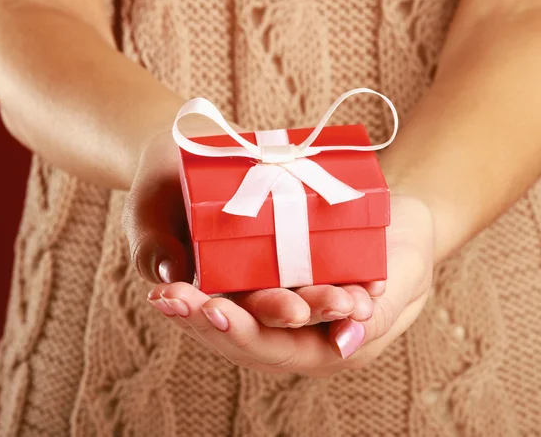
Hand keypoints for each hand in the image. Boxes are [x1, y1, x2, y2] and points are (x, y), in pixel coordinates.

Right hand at [122, 119, 378, 327]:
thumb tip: (168, 277)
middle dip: (293, 313)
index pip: (222, 322)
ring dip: (329, 304)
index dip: (229, 324)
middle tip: (313, 309)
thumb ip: (150, 246)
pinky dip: (351, 276)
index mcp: (209, 297)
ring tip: (351, 303)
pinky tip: (371, 282)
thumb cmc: (160, 185)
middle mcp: (247, 292)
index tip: (227, 311)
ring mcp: (277, 271)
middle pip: (272, 317)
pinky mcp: (303, 245)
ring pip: (306, 299)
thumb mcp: (145, 212)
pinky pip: (330, 265)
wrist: (187, 148)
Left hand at [144, 195, 433, 375]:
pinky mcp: (273, 285)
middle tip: (170, 301)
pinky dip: (207, 286)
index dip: (247, 334)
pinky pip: (236, 291)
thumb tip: (345, 342)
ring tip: (164, 293)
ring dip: (195, 308)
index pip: (283, 349)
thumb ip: (382, 312)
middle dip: (206, 322)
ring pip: (234, 319)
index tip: (216, 312)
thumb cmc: (407, 250)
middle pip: (246, 339)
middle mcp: (300, 336)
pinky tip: (177, 276)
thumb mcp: (406, 278)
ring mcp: (283, 312)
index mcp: (332, 345)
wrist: (399, 222)